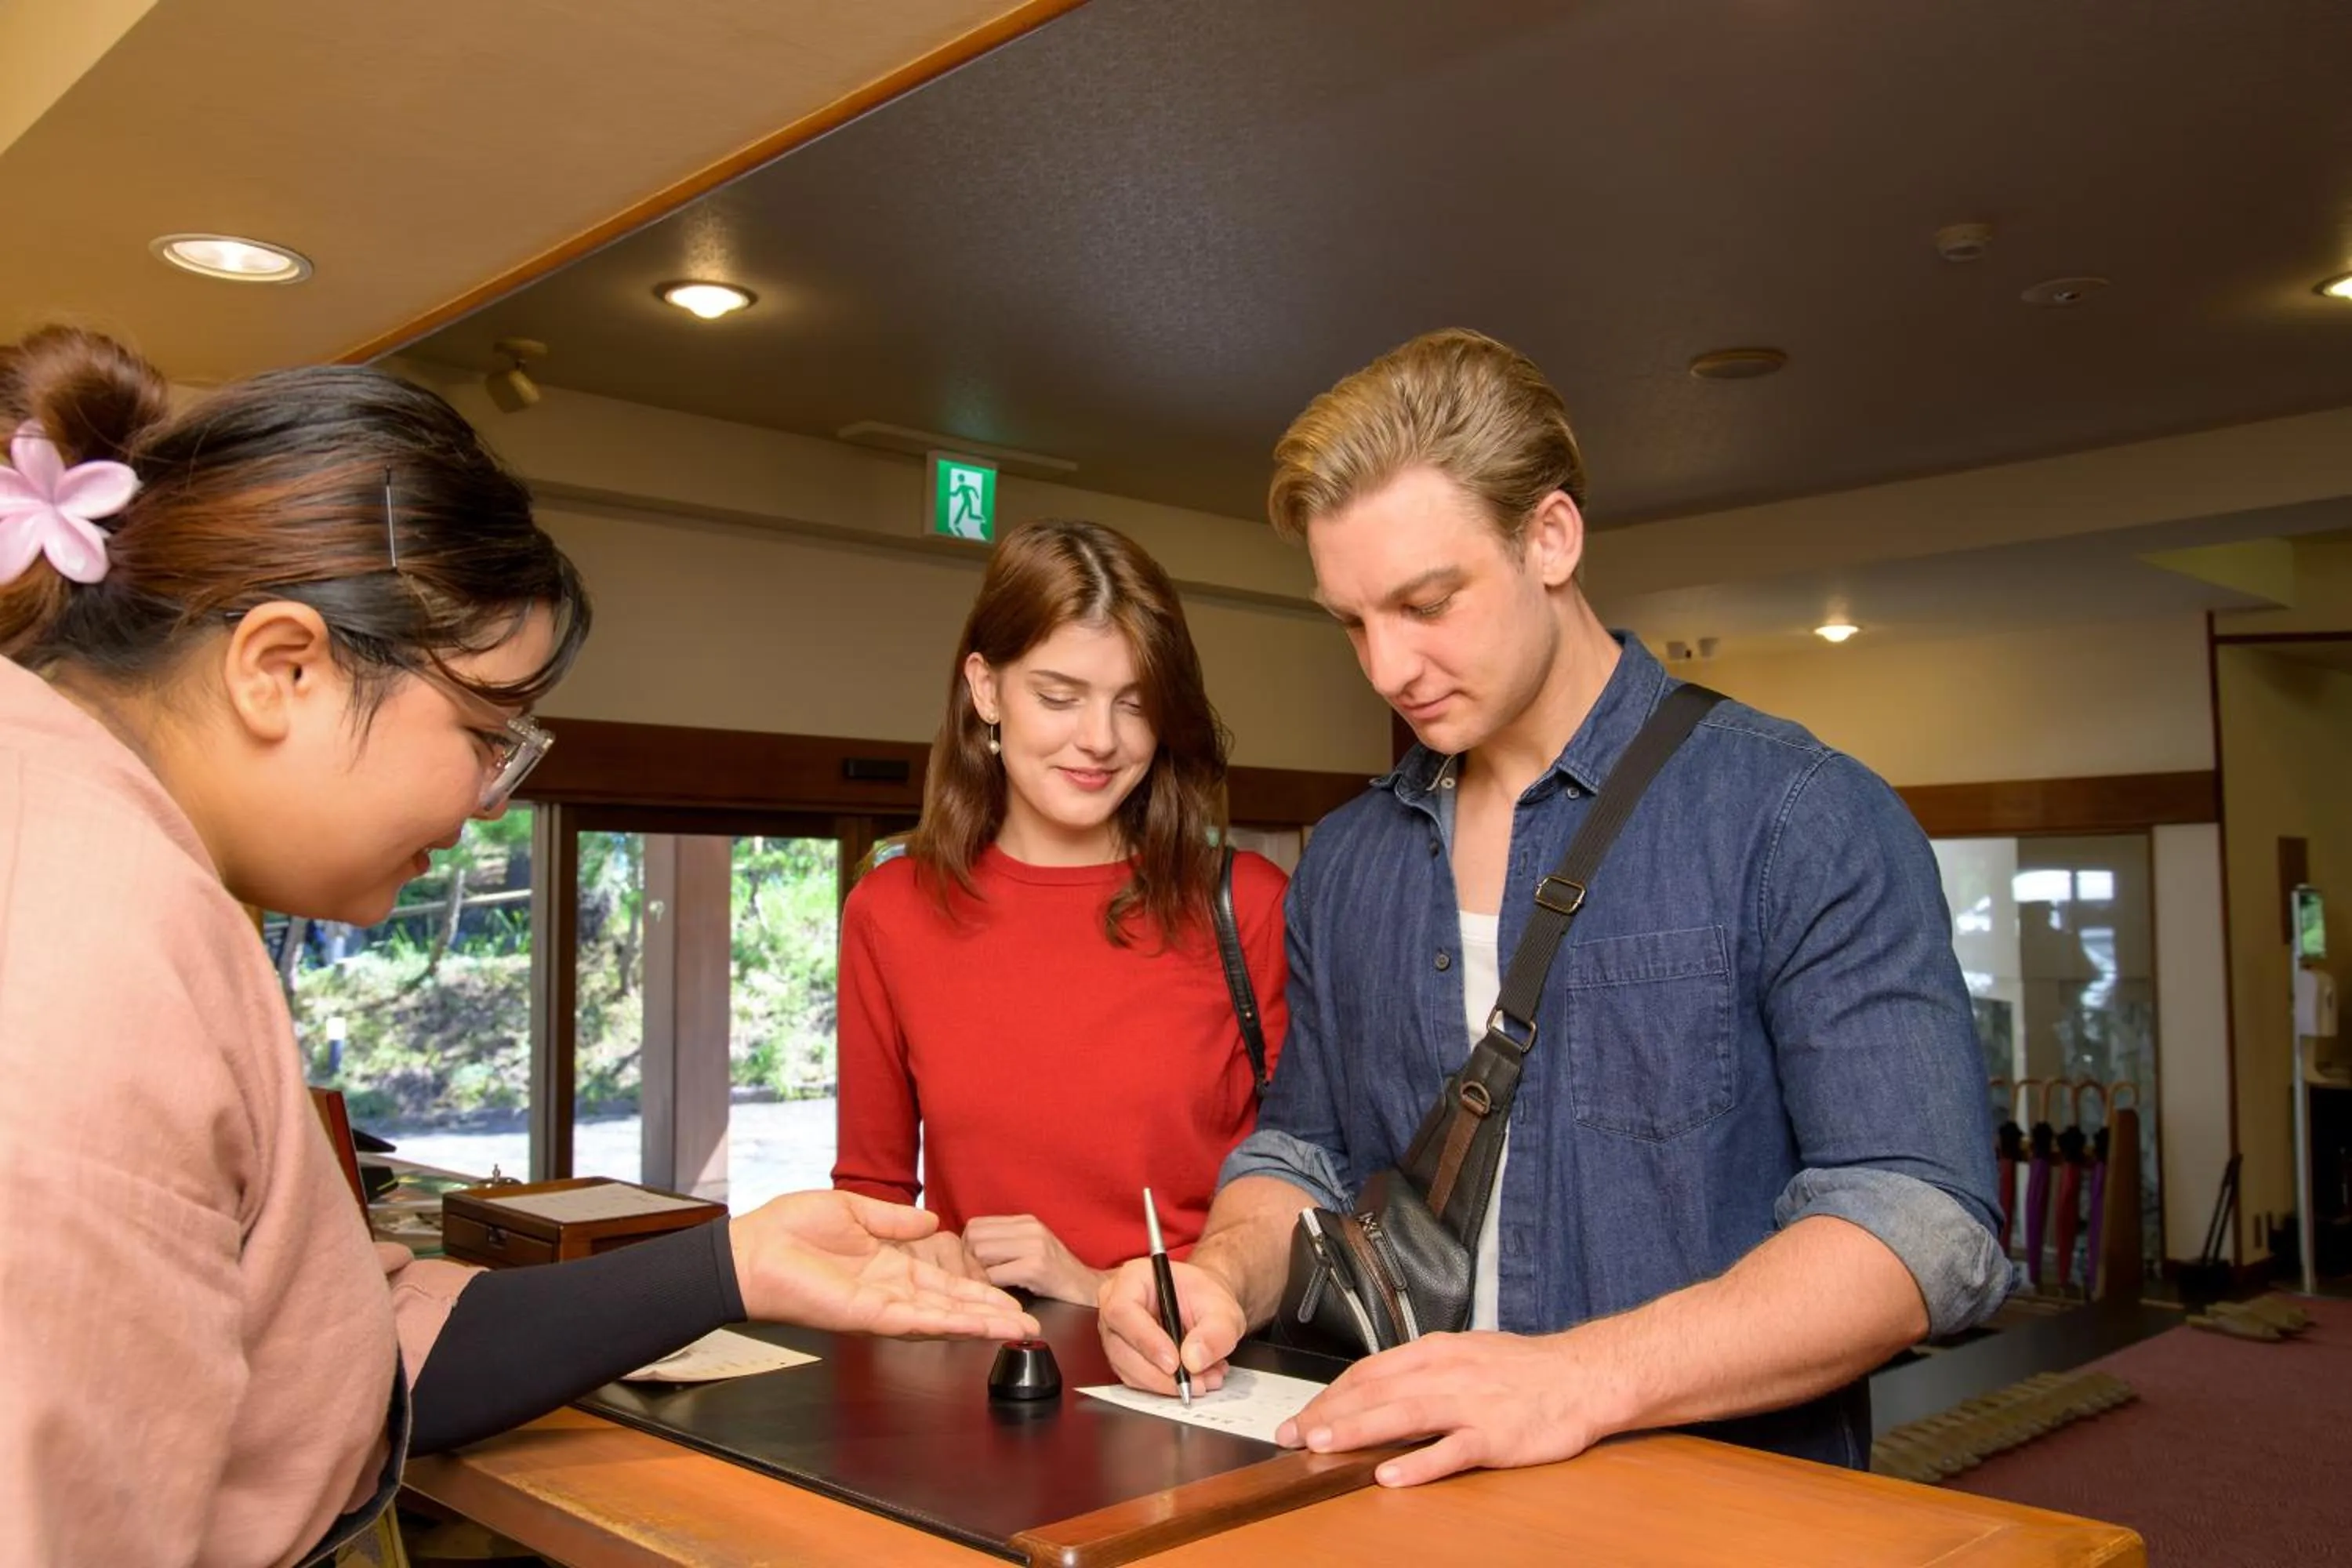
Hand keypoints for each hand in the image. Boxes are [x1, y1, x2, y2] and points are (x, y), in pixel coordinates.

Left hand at [727, 1190, 1038, 1340]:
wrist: (751, 1249)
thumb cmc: (789, 1228)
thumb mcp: (852, 1209)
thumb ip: (895, 1219)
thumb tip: (932, 1221)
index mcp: (888, 1265)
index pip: (944, 1282)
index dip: (977, 1289)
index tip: (1007, 1296)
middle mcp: (890, 1291)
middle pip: (952, 1306)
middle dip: (990, 1314)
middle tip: (1028, 1323)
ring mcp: (881, 1306)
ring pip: (942, 1318)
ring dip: (979, 1324)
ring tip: (1017, 1329)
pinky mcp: (867, 1316)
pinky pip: (916, 1321)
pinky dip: (949, 1324)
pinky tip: (977, 1327)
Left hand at [963, 1214, 1104, 1304]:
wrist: (1090, 1291)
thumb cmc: (1056, 1275)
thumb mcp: (1032, 1249)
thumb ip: (1004, 1244)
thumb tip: (966, 1252)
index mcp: (1025, 1221)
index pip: (976, 1225)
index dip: (968, 1249)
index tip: (975, 1268)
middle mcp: (1029, 1228)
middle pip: (974, 1238)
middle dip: (969, 1262)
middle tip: (979, 1281)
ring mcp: (1034, 1246)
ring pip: (981, 1253)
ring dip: (979, 1275)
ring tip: (991, 1287)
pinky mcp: (1035, 1268)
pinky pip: (995, 1275)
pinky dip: (992, 1288)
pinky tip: (1003, 1295)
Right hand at [1096, 1255, 1245, 1394]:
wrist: (1204, 1305)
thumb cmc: (1205, 1298)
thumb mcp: (1222, 1310)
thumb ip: (1214, 1334)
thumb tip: (1193, 1360)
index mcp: (1133, 1278)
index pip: (1123, 1310)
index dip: (1146, 1340)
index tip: (1174, 1362)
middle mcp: (1115, 1305)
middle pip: (1120, 1347)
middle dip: (1159, 1373)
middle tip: (1195, 1381)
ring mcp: (1115, 1333)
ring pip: (1128, 1369)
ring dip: (1165, 1383)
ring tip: (1203, 1379)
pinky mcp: (1122, 1356)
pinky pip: (1135, 1380)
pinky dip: (1164, 1386)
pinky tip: (1192, 1379)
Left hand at [1275, 1330, 1612, 1486]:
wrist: (1584, 1375)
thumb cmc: (1523, 1370)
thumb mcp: (1465, 1355)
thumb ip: (1421, 1371)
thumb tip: (1376, 1389)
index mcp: (1436, 1352)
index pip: (1369, 1370)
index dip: (1330, 1394)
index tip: (1301, 1415)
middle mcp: (1447, 1372)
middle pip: (1375, 1390)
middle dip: (1328, 1413)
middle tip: (1290, 1435)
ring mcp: (1471, 1403)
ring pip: (1404, 1414)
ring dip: (1358, 1430)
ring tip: (1321, 1445)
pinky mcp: (1495, 1435)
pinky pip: (1451, 1450)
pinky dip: (1419, 1463)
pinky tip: (1390, 1475)